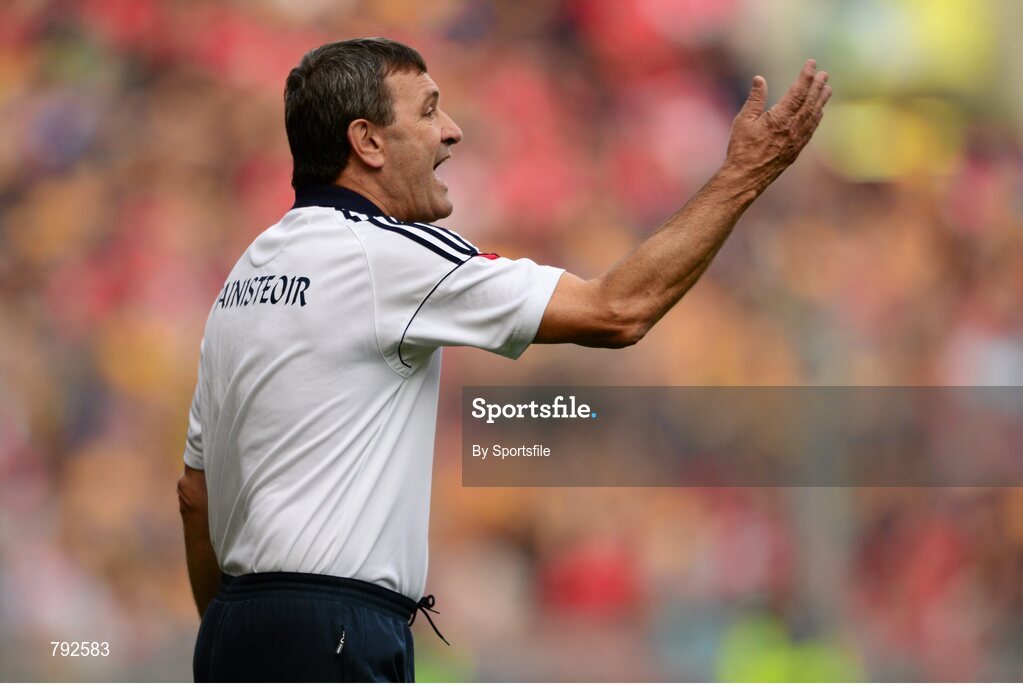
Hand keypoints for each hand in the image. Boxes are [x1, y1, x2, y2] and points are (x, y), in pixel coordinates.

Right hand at [723, 59, 831, 192]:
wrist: (746, 176)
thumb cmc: (741, 148)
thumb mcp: (743, 120)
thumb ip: (755, 99)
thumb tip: (759, 79)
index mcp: (780, 118)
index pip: (797, 92)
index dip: (806, 76)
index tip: (811, 64)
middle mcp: (793, 128)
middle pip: (809, 102)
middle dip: (817, 86)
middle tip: (824, 74)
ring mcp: (797, 140)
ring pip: (813, 115)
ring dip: (821, 101)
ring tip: (827, 88)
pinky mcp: (796, 149)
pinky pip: (811, 129)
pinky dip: (816, 117)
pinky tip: (819, 111)